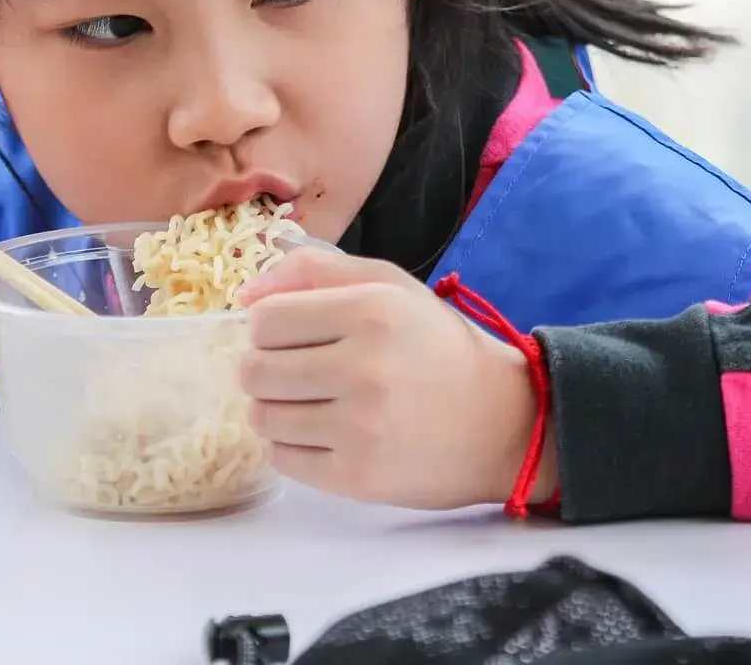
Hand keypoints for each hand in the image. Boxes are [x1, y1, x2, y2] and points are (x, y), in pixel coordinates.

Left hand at [236, 250, 551, 509]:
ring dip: (277, 409)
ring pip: (263, 417)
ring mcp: (360, 429)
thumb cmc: (438, 347)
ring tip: (315, 403)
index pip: (264, 321)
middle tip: (299, 372)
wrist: (504, 423)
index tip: (293, 335)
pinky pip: (282, 459)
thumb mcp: (390, 287)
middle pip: (254, 371)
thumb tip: (245, 295)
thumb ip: (315, 271)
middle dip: (266, 369)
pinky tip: (326, 434)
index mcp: (371, 312)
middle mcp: (363, 369)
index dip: (269, 327)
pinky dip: (293, 447)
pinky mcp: (358, 479)